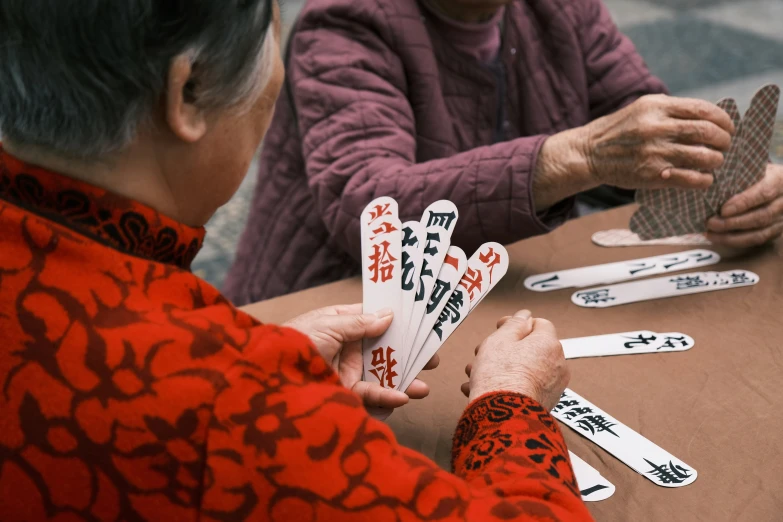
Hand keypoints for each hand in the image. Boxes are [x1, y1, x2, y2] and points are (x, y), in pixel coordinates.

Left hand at [284, 304, 439, 410]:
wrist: (267, 377)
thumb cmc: (293, 341)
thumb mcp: (327, 325)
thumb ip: (359, 322)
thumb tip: (388, 314)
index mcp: (340, 323)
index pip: (372, 318)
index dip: (396, 319)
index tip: (421, 320)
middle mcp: (346, 346)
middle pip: (384, 347)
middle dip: (409, 352)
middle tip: (434, 356)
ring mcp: (346, 370)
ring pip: (382, 373)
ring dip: (404, 379)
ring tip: (425, 386)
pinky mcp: (344, 392)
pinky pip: (370, 394)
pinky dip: (387, 397)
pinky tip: (403, 397)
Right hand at [460, 310, 568, 410]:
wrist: (504, 417)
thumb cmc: (500, 376)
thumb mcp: (500, 340)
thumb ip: (514, 324)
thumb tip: (525, 315)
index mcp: (549, 344)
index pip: (539, 324)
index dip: (517, 323)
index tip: (499, 327)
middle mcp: (557, 364)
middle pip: (530, 348)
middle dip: (505, 349)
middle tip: (482, 352)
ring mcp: (553, 387)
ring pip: (525, 369)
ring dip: (502, 368)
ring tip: (476, 374)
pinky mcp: (545, 404)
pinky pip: (525, 387)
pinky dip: (508, 385)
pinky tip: (483, 389)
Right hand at [584, 94, 734, 189]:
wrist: (588, 153)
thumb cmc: (619, 131)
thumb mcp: (642, 109)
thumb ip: (672, 111)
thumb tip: (709, 117)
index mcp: (656, 107)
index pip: (704, 110)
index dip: (723, 120)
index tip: (728, 127)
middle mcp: (656, 128)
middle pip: (708, 133)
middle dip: (724, 141)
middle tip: (724, 146)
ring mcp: (655, 152)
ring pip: (704, 157)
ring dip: (716, 161)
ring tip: (713, 162)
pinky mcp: (652, 175)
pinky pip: (691, 179)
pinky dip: (704, 180)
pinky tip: (703, 179)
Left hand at [706, 164, 782, 247]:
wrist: (778, 184)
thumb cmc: (760, 174)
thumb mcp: (755, 169)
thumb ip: (740, 175)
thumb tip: (710, 178)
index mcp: (780, 180)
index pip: (763, 193)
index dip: (743, 203)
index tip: (723, 210)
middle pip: (761, 216)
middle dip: (733, 223)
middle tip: (711, 223)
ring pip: (759, 233)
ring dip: (732, 236)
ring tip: (710, 234)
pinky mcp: (777, 231)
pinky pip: (757, 240)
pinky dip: (737, 242)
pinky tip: (719, 238)